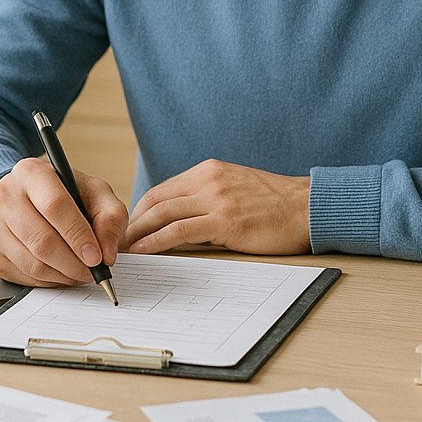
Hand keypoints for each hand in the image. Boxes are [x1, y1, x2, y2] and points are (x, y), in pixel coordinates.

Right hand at [0, 156, 128, 286]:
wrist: (28, 198)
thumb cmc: (65, 193)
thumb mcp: (94, 192)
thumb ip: (110, 216)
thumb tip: (107, 254)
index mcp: (31, 172)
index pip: (55, 206)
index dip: (78, 235)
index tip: (96, 256)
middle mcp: (5, 196)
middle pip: (41, 239)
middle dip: (73, 262)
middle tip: (93, 272)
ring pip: (31, 262)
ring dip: (62, 275)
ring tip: (81, 273)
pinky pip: (22, 276)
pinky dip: (48, 281)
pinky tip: (62, 273)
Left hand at [123, 159, 310, 255]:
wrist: (305, 207)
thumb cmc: (273, 203)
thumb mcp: (235, 187)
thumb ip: (207, 196)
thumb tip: (179, 220)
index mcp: (209, 170)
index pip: (162, 189)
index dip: (139, 211)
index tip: (128, 230)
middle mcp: (209, 180)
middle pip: (156, 200)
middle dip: (132, 223)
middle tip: (116, 243)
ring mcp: (217, 199)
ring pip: (163, 213)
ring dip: (137, 233)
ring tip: (123, 250)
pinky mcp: (226, 221)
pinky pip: (180, 230)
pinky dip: (156, 241)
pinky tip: (143, 251)